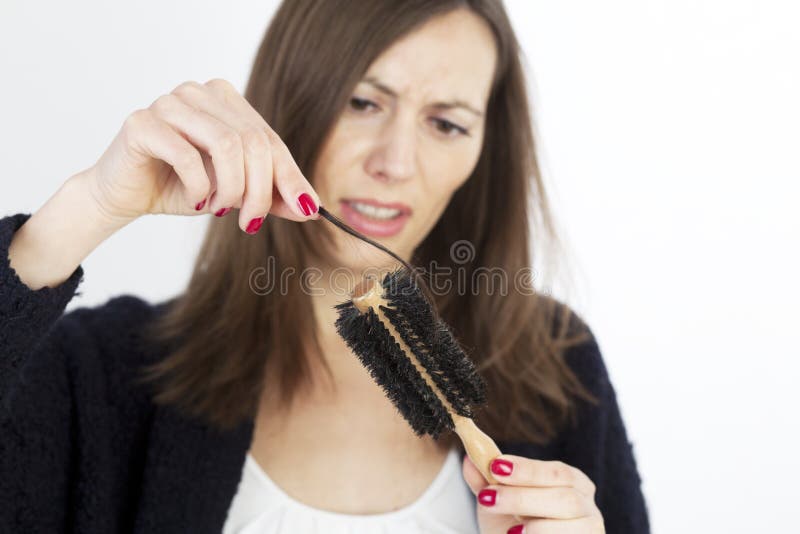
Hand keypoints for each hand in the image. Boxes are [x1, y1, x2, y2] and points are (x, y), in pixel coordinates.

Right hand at [86, 78, 320, 231]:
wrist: (125, 195)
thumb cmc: (181, 186)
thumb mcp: (236, 192)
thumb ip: (271, 194)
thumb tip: (312, 208)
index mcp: (225, 100)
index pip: (270, 139)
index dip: (291, 177)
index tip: (307, 210)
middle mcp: (199, 92)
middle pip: (253, 141)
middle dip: (260, 190)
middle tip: (250, 222)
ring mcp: (169, 102)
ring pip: (227, 145)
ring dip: (231, 189)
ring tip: (220, 209)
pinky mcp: (142, 122)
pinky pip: (187, 155)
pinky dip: (199, 187)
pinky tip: (195, 201)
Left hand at [462, 453, 604, 532]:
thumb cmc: (514, 527)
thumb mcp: (498, 503)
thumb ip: (486, 482)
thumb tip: (469, 459)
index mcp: (571, 482)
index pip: (555, 471)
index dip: (527, 470)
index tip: (496, 467)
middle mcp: (587, 505)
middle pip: (564, 497)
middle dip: (522, 497)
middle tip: (487, 498)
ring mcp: (590, 530)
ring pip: (572, 525)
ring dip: (537, 527)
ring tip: (510, 530)